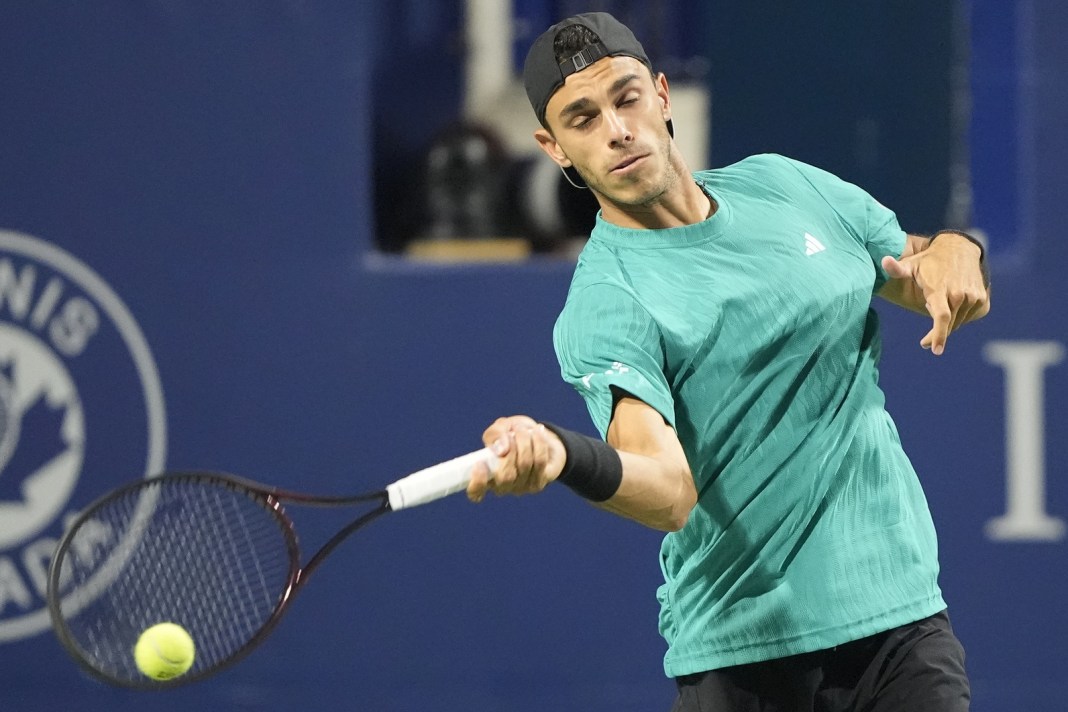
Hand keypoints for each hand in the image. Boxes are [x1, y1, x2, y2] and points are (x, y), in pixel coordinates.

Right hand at [467, 416, 565, 501]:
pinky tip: (536, 434)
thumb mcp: (500, 428)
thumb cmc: (512, 434)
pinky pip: (540, 461)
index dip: (478, 482)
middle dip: (511, 448)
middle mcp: (502, 487)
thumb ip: (495, 435)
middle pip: (505, 477)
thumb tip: (501, 450)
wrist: (536, 435)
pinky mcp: (539, 483)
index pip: (476, 492)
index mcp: (485, 476)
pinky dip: (538, 442)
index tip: (479, 464)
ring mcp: (521, 488)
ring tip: (523, 429)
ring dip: (525, 440)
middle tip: (513, 432)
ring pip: (525, 465)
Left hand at [881, 234, 989, 354]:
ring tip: (937, 307)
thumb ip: (897, 269)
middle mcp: (960, 294)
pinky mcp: (982, 300)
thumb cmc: (928, 261)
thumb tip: (884, 261)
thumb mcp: (911, 264)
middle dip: (937, 335)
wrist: (959, 249)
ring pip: (958, 323)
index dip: (938, 334)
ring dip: (947, 324)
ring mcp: (973, 297)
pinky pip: (969, 318)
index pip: (941, 316)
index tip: (936, 350)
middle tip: (924, 341)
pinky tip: (952, 306)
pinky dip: (959, 318)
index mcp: (940, 289)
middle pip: (948, 324)